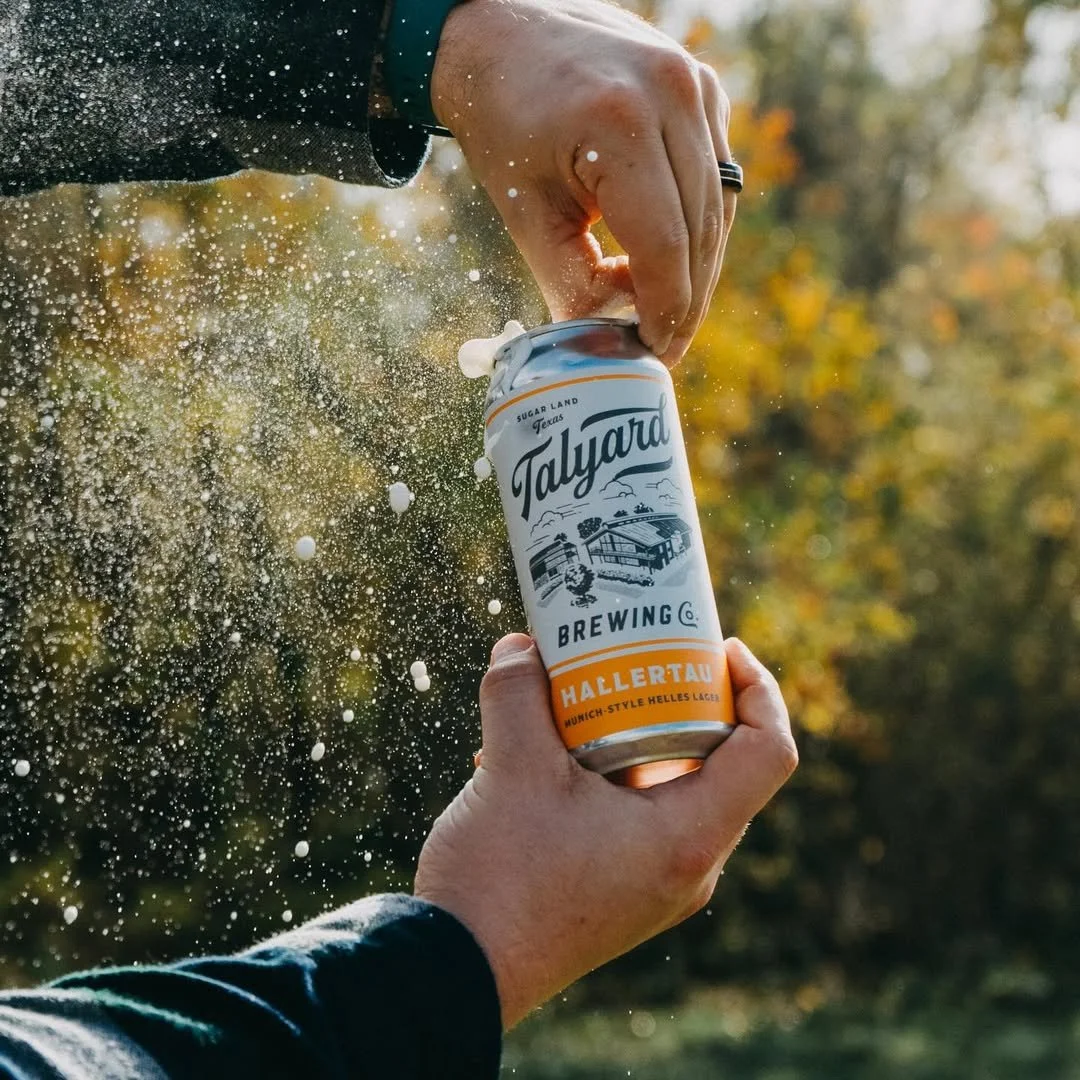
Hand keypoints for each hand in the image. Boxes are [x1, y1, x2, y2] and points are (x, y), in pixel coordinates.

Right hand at [413, 634, 796, 1029]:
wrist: (457, 971)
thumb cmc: (499, 880)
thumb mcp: (510, 769)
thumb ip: (516, 693)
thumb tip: (520, 645)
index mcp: (687, 838)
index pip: (768, 752)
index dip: (758, 688)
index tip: (720, 647)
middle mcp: (688, 868)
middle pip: (726, 766)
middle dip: (692, 701)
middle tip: (654, 656)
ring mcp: (658, 886)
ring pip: (679, 790)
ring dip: (645, 734)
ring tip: (595, 694)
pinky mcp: (624, 892)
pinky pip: (644, 816)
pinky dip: (616, 772)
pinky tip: (554, 751)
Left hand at [431, 0, 736, 363]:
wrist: (504, 29)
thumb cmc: (504, 120)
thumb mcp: (524, 209)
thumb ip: (568, 280)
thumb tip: (604, 344)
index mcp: (618, 123)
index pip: (665, 245)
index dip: (664, 311)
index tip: (653, 352)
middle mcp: (672, 95)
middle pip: (701, 232)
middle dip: (685, 302)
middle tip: (664, 347)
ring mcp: (696, 85)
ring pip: (718, 209)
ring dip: (698, 270)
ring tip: (666, 313)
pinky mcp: (704, 88)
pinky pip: (716, 178)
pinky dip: (699, 226)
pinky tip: (669, 259)